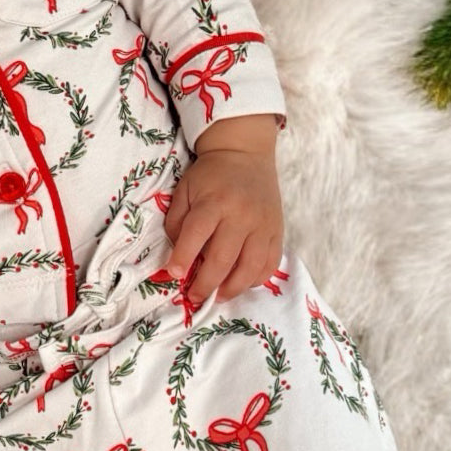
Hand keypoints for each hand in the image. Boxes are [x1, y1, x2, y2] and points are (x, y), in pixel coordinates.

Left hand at [163, 115, 282, 302]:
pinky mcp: (277, 230)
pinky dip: (256, 279)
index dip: (183, 258)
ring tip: (218, 297)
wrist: (245, 153)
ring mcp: (262, 224)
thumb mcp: (185, 190)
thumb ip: (177, 222)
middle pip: (223, 258)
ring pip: (250, 267)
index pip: (196, 235)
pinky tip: (241, 283)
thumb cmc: (210, 175)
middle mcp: (240, 215)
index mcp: (214, 202)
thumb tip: (178, 256)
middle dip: (205, 284)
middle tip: (194, 297)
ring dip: (232, 288)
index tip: (174, 275)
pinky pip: (270, 263)